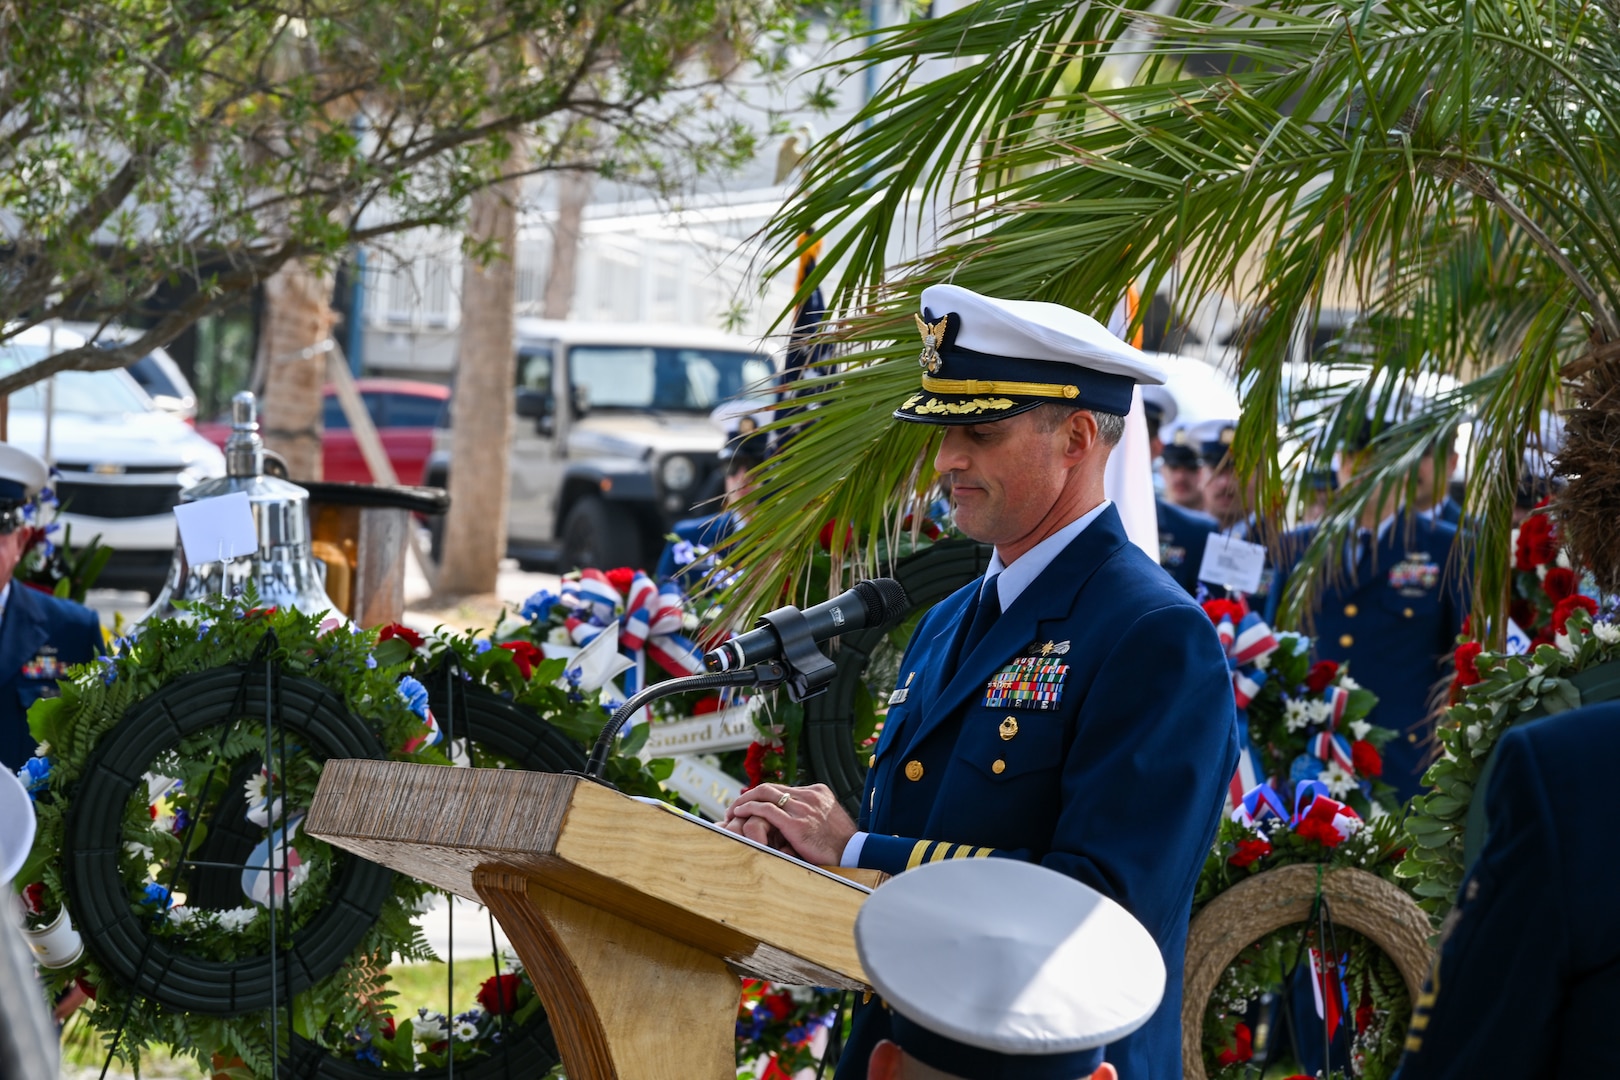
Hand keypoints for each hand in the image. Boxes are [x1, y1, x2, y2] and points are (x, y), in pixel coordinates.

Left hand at [722, 783, 856, 865]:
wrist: (854, 853)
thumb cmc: (840, 843)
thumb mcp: (828, 820)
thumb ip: (811, 815)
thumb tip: (793, 821)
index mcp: (817, 792)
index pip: (783, 789)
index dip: (763, 795)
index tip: (751, 804)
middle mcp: (809, 796)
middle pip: (771, 788)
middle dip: (749, 795)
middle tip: (736, 806)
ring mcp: (803, 807)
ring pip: (765, 794)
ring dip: (745, 801)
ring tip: (733, 810)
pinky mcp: (796, 823)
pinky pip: (766, 810)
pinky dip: (749, 809)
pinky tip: (739, 814)